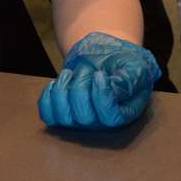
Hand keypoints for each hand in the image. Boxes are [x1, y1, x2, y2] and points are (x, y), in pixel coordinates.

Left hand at [38, 32, 161, 129]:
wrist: (102, 57)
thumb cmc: (122, 62)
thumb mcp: (133, 65)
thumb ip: (129, 78)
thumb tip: (116, 88)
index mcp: (125, 113)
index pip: (110, 117)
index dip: (102, 97)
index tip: (99, 74)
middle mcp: (103, 122)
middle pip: (84, 116)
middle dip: (81, 87)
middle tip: (85, 68)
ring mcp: (81, 120)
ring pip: (64, 117)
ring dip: (62, 90)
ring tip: (69, 73)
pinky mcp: (64, 113)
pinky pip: (48, 114)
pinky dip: (47, 97)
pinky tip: (55, 82)